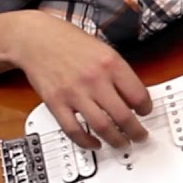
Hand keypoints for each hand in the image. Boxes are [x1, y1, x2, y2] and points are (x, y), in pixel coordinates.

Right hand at [9, 11, 152, 149]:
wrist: (36, 38)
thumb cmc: (68, 41)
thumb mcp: (103, 49)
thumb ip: (118, 72)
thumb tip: (133, 96)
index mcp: (111, 63)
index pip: (138, 95)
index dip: (147, 109)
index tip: (146, 113)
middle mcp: (95, 79)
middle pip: (123, 116)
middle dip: (136, 132)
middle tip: (140, 137)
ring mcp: (74, 92)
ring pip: (102, 127)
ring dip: (116, 140)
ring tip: (122, 143)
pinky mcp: (56, 103)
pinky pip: (74, 130)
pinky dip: (86, 142)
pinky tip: (94, 143)